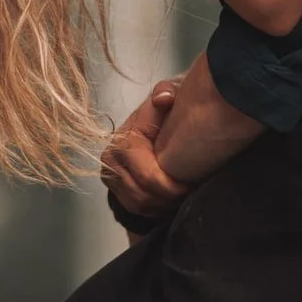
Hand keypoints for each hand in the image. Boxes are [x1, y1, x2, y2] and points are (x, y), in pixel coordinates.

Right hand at [98, 57, 263, 216]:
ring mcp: (110, 176)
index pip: (147, 176)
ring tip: (182, 195)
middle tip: (190, 192)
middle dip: (169, 197)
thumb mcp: (165, 98)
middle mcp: (110, 160)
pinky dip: (154, 208)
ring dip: (163, 204)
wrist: (148, 126)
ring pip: (139, 205)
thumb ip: (165, 92)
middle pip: (143, 195)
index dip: (171, 185)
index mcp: (123, 141)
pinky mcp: (114, 189)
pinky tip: (169, 199)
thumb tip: (164, 98)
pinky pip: (135, 209)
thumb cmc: (161, 114)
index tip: (190, 184)